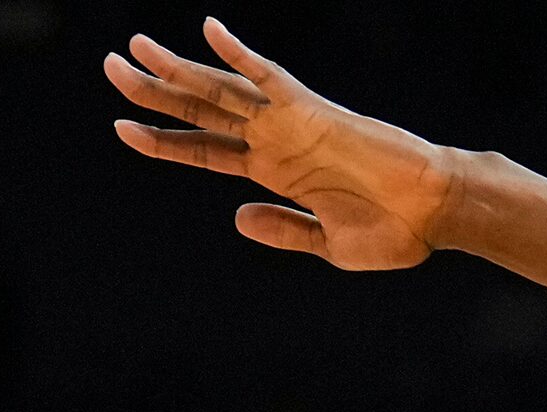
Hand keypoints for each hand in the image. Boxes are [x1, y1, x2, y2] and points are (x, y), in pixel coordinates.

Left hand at [106, 19, 454, 269]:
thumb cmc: (395, 233)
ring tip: (136, 49)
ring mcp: (291, 125)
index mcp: (274, 174)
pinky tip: (209, 30)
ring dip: (179, 70)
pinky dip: (240, 55)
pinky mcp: (314, 112)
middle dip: (154, 91)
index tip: (121, 128)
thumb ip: (283, 231)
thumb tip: (237, 218)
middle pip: (201, 112)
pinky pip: (270, 77)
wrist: (436, 215)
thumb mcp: (328, 245)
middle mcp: (275, 143)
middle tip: (111, 66)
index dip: (162, 141)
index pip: (204, 151)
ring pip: (222, 91)